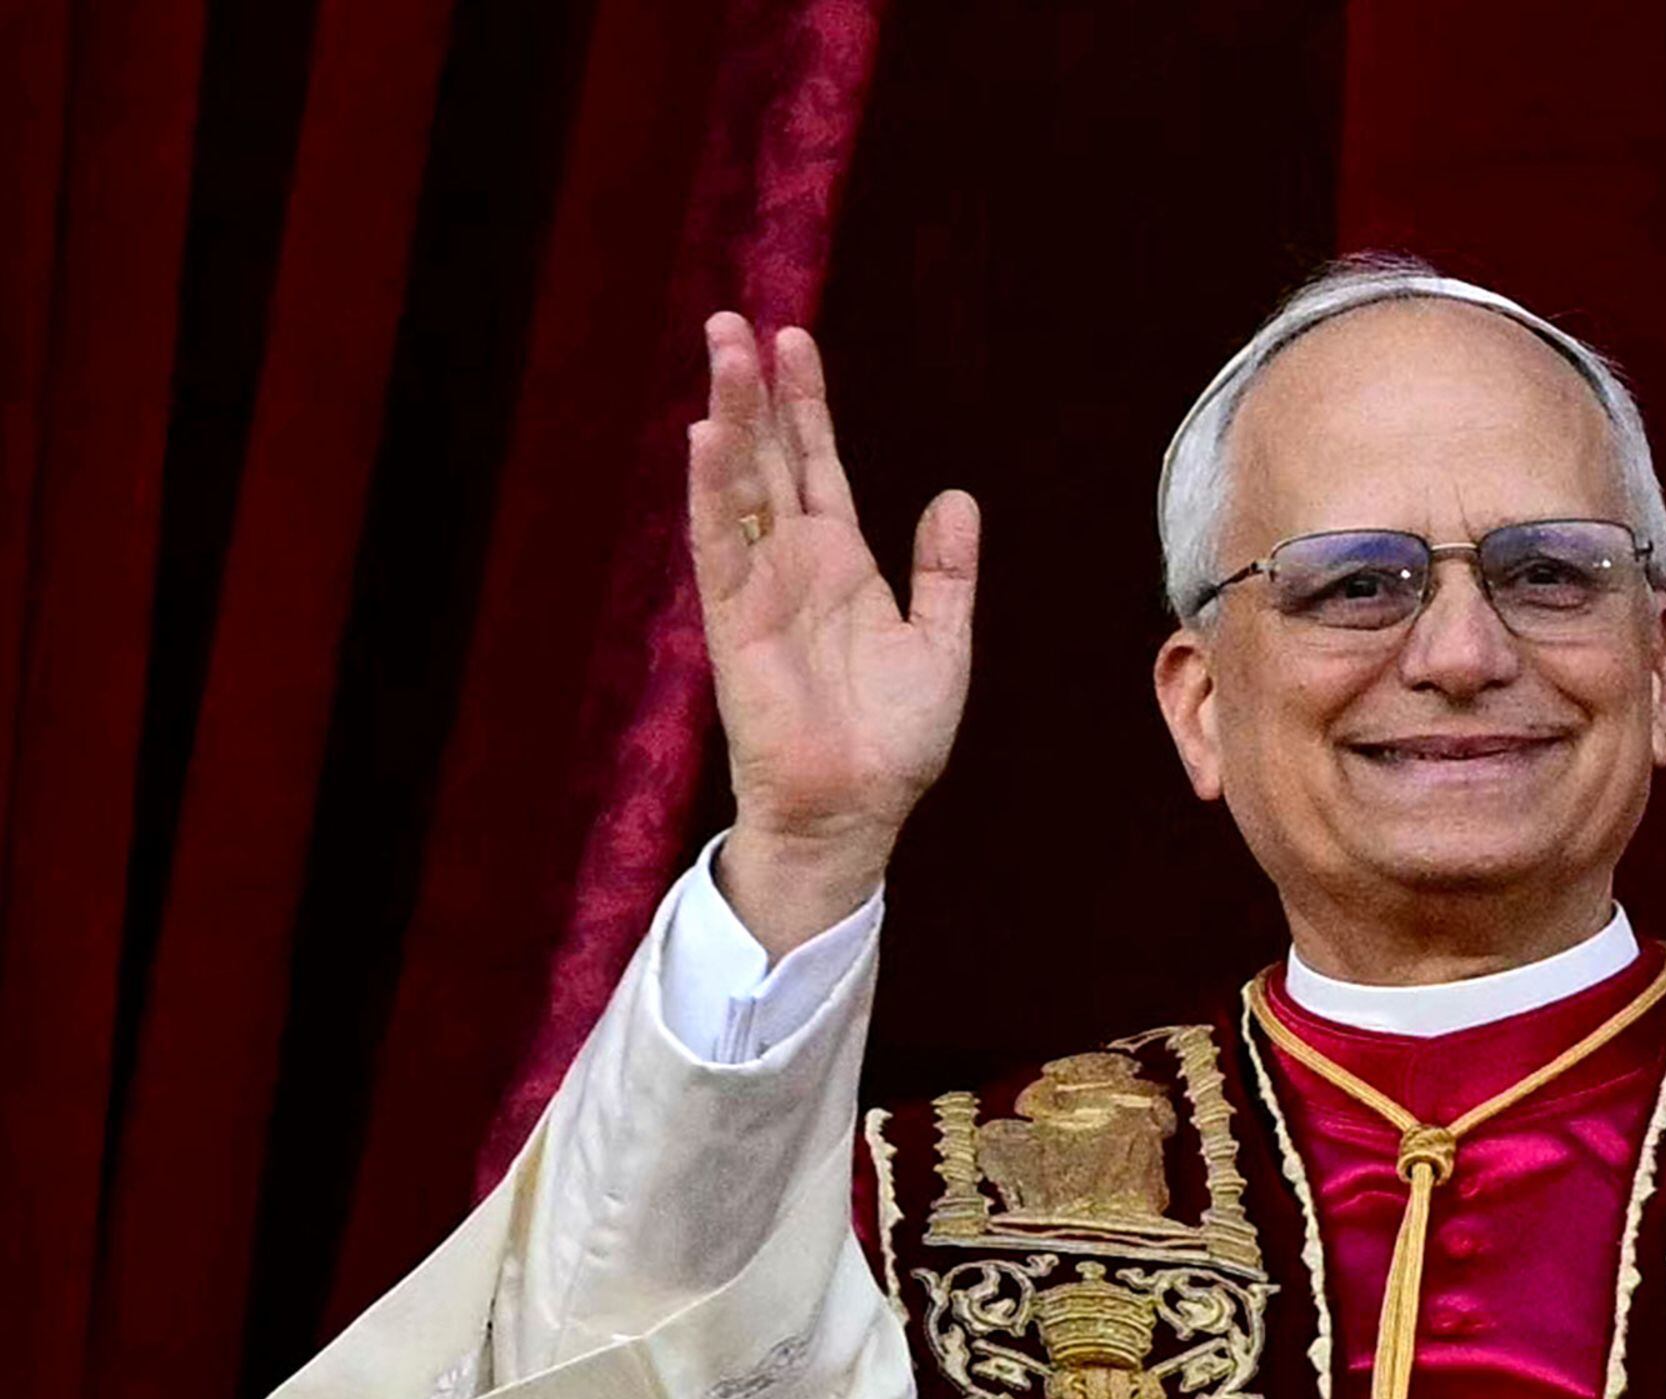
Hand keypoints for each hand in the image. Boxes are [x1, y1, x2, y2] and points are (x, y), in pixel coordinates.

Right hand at [687, 312, 979, 954]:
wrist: (858, 808)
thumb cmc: (894, 739)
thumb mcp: (941, 642)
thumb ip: (946, 571)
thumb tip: (955, 497)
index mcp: (841, 563)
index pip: (816, 464)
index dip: (805, 404)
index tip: (792, 340)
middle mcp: (793, 563)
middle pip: (767, 456)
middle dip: (753, 388)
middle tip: (732, 321)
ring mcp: (759, 587)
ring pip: (738, 484)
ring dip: (729, 416)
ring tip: (721, 350)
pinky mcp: (734, 621)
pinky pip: (719, 546)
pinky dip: (713, 492)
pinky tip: (708, 437)